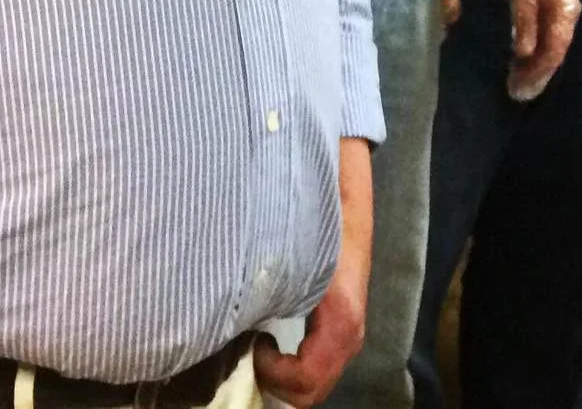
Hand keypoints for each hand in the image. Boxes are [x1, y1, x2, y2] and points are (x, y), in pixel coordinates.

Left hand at [253, 137, 371, 406]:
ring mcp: (349, 332)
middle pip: (314, 390)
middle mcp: (350, 332)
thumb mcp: (296, 246)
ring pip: (319, 382)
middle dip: (279, 384)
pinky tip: (272, 343)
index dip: (276, 374)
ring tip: (260, 347)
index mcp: (340, 316)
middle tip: (253, 350)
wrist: (346, 192)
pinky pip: (320, 365)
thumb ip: (272, 278)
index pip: (310, 377)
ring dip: (287, 379)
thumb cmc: (315, 217)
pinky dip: (295, 368)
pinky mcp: (342, 326)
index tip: (255, 344)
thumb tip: (232, 302)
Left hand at [497, 0, 579, 99]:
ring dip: (533, 66)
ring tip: (515, 83)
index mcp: (564, 11)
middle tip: (516, 94)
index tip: (520, 89)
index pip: (555, 51)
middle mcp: (566, 16)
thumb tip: (524, 53)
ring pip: (549, 47)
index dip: (539, 73)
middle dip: (537, 75)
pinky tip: (518, 62)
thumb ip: (524, 20)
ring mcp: (558, 13)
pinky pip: (542, 39)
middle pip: (554, 53)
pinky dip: (531, 53)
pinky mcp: (546, 10)